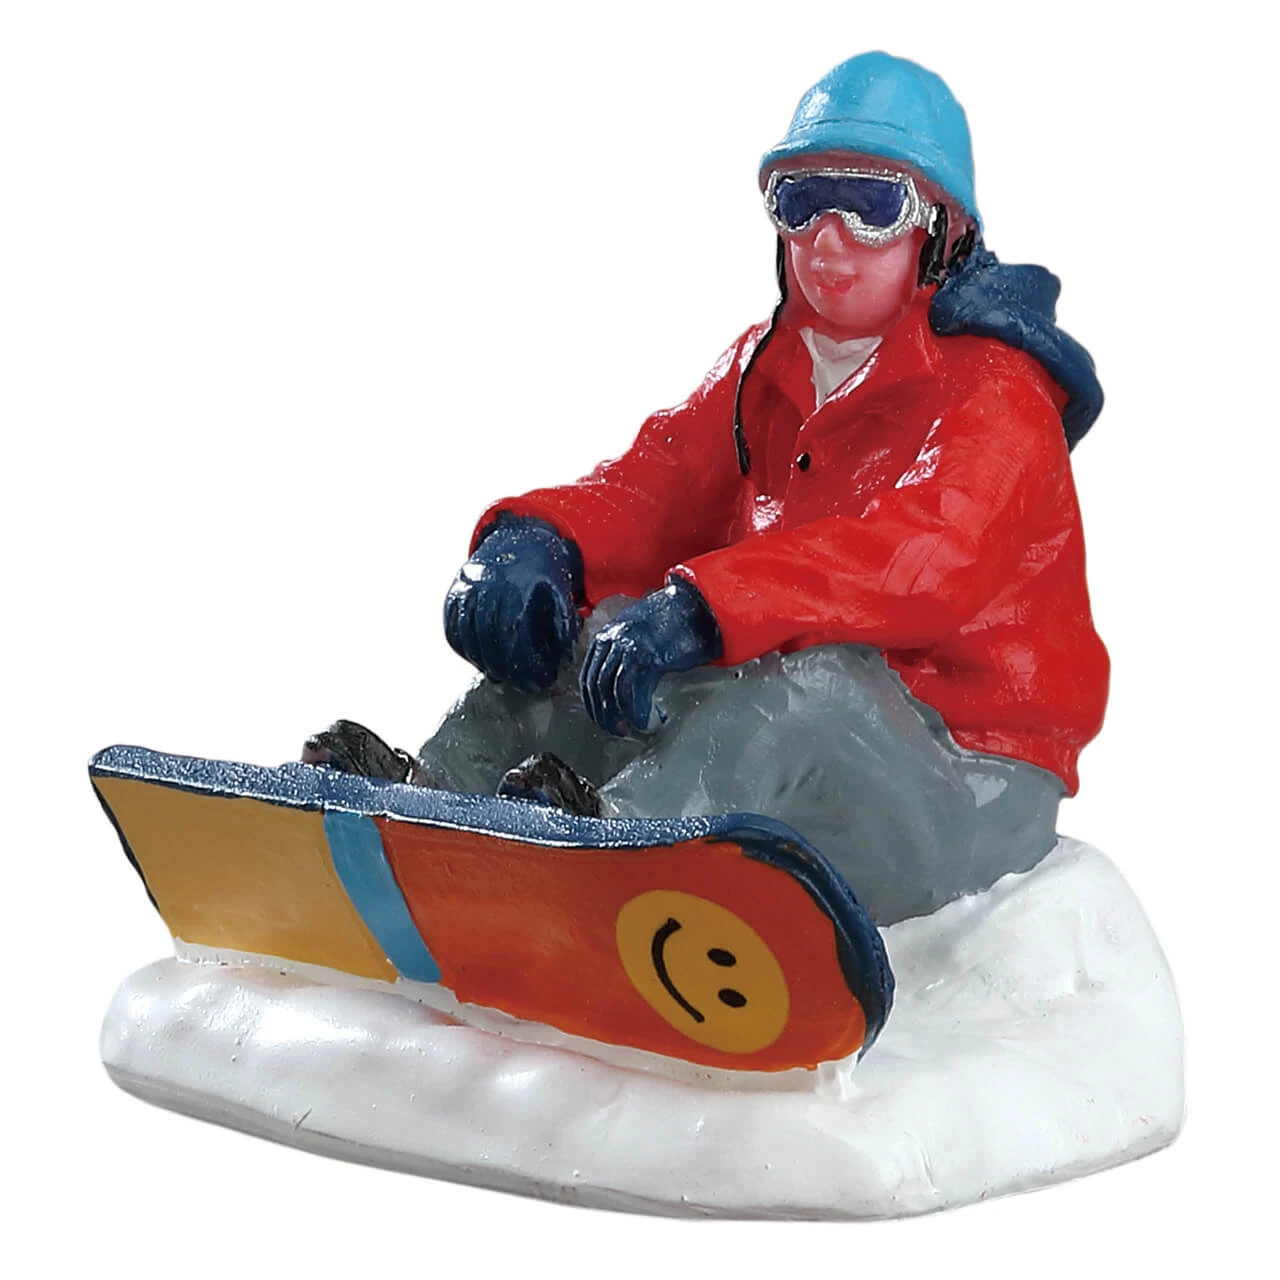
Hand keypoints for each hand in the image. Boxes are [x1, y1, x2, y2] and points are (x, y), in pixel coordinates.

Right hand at [444, 515, 582, 691]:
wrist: (520, 536)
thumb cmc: (544, 571)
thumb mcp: (561, 593)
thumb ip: (563, 625)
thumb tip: (564, 660)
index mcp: (514, 587)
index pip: (513, 636)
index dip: (527, 664)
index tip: (541, 680)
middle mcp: (485, 587)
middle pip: (489, 641)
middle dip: (509, 670)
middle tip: (524, 685)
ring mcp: (465, 589)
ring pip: (467, 638)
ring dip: (484, 664)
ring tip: (504, 677)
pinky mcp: (454, 593)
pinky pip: (452, 629)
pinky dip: (464, 650)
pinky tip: (482, 661)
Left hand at [580, 578, 721, 735]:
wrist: (699, 606)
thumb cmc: (675, 619)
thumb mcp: (639, 632)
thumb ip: (625, 652)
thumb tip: (621, 684)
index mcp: (608, 633)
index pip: (588, 675)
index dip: (593, 702)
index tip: (602, 717)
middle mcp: (613, 638)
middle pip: (596, 685)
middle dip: (603, 714)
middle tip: (615, 729)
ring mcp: (629, 647)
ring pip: (612, 691)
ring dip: (621, 716)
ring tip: (631, 728)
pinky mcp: (648, 656)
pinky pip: (633, 692)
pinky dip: (637, 712)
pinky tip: (646, 721)